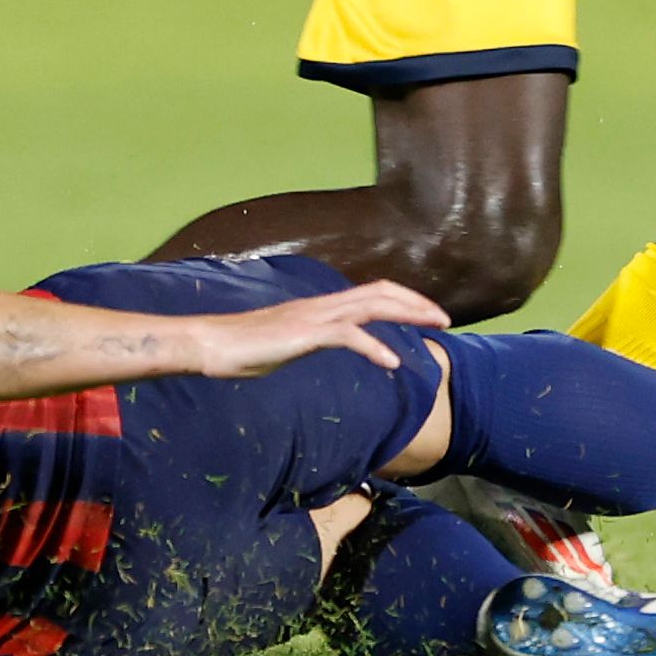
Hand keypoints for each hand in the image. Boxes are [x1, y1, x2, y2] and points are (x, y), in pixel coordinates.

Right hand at [183, 279, 450, 376]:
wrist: (210, 344)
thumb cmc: (240, 348)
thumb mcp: (285, 344)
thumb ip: (306, 340)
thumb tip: (319, 344)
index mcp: (318, 307)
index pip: (370, 293)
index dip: (402, 300)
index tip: (426, 315)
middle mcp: (320, 305)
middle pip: (380, 292)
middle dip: (416, 302)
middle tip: (445, 319)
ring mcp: (313, 317)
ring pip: (372, 305)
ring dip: (408, 313)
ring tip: (436, 327)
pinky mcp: (304, 334)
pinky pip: (347, 335)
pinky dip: (374, 347)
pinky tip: (392, 364)